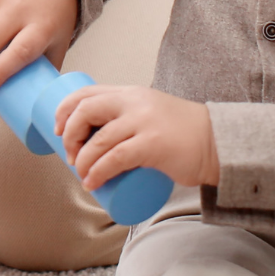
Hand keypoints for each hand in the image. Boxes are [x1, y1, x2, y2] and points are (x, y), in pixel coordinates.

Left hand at [55, 85, 219, 190]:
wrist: (218, 142)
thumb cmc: (183, 133)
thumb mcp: (151, 112)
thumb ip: (129, 116)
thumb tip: (97, 137)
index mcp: (130, 92)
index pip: (87, 92)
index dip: (64, 109)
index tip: (56, 127)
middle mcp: (134, 102)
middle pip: (85, 111)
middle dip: (68, 134)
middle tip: (69, 154)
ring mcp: (143, 123)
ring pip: (98, 140)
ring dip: (81, 161)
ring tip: (82, 175)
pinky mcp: (153, 145)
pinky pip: (114, 159)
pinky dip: (97, 172)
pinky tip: (91, 183)